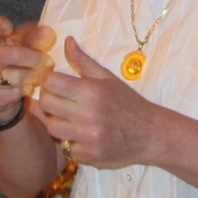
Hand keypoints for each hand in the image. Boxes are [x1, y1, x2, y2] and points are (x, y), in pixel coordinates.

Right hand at [0, 17, 55, 113]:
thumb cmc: (6, 55)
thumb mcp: (17, 41)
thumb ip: (32, 35)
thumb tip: (48, 32)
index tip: (9, 28)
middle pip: (13, 54)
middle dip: (36, 58)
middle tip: (49, 61)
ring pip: (16, 76)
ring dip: (33, 76)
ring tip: (40, 74)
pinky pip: (14, 92)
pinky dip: (25, 89)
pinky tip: (27, 85)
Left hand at [39, 36, 157, 168]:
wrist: (150, 133)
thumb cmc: (127, 102)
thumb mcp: (107, 77)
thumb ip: (83, 61)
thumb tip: (67, 41)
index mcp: (92, 91)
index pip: (51, 82)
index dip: (49, 80)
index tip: (54, 81)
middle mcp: (88, 115)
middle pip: (47, 104)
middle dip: (49, 99)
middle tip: (59, 99)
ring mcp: (88, 137)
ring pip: (52, 127)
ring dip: (57, 120)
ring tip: (69, 117)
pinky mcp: (90, 156)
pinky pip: (65, 147)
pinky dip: (70, 141)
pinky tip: (80, 134)